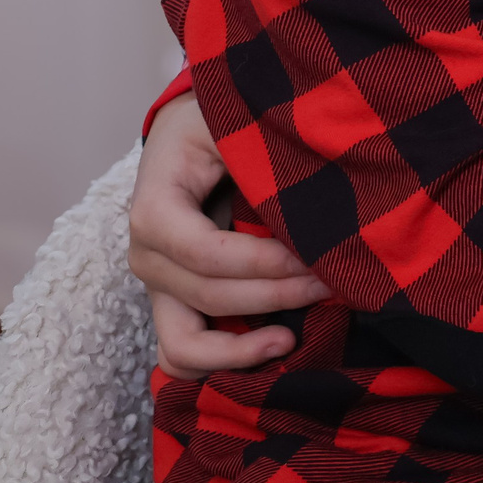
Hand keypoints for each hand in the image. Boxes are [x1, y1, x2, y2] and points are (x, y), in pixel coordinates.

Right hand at [129, 93, 329, 376]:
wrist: (192, 130)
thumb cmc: (216, 121)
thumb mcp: (232, 120)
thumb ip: (260, 155)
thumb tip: (313, 201)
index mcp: (154, 208)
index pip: (205, 253)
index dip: (263, 263)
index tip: (315, 256)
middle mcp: (146, 254)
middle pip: (209, 295)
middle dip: (277, 295)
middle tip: (336, 280)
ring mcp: (157, 286)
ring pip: (186, 344)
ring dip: (244, 346)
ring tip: (294, 335)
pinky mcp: (173, 303)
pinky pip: (182, 354)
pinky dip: (223, 361)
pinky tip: (275, 345)